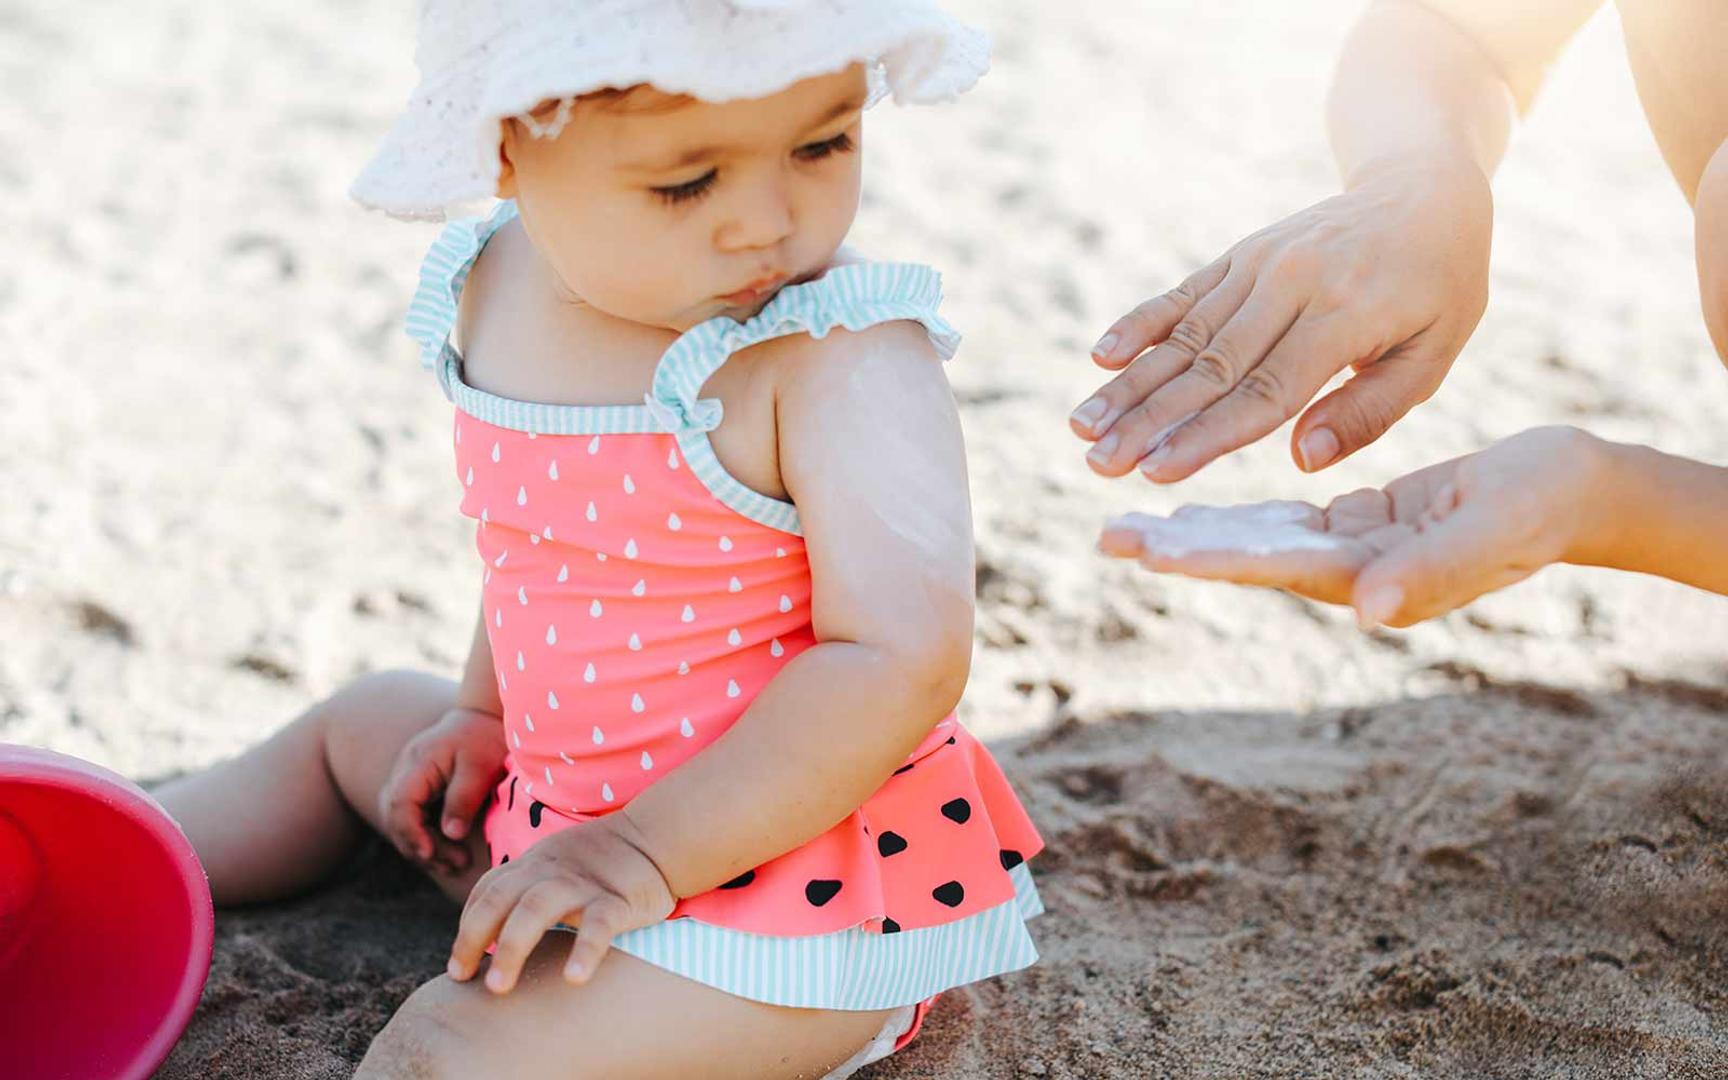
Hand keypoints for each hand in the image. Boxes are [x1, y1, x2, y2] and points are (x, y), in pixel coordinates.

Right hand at [377, 706, 507, 875]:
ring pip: (402, 823)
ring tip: (456, 865)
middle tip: (455, 865)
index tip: (430, 854)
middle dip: (421, 847)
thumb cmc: (484, 738)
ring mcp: (407, 781)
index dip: (411, 832)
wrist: (482, 718)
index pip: (399, 803)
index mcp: (418, 762)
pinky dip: (428, 838)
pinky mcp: (417, 790)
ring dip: (425, 847)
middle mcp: (404, 773)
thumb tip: (452, 834)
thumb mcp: (480, 766)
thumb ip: (464, 797)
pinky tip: (451, 853)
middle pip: (396, 818)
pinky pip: (413, 819)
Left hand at [445, 813, 674, 992]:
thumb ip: (524, 889)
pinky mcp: (618, 901)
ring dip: (512, 946)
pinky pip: (598, 926)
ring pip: (537, 909)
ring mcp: (583, 885)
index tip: (458, 968)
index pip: (487, 891)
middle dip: (473, 937)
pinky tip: (573, 977)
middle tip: (463, 978)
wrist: (658, 837)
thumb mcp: (555, 865)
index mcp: (533, 865)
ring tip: (500, 987)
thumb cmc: (601, 861)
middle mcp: (550, 872)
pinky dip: (584, 950)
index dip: (466, 928)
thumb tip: (490, 937)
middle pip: (500, 899)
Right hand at [1071, 152, 1491, 480]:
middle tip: (1099, 463)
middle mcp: (1294, 284)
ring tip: (1082, 427)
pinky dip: (1138, 324)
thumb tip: (1300, 458)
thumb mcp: (1434, 353)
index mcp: (1348, 315)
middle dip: (1149, 420)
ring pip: (1183, 335)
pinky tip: (1099, 357)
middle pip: (1210, 367)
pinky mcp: (1240, 254)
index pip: (1265, 390)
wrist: (1422, 186)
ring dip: (1129, 385)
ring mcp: (1260, 263)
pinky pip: (1182, 295)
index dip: (1207, 435)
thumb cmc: (1437, 286)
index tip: (1157, 472)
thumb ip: (1370, 411)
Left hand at [1097, 426, 1609, 626]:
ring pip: (1255, 542)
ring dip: (1194, 533)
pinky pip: (1282, 519)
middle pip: (1245, 561)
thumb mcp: (1490, 533)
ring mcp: (1351, 551)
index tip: (1149, 552)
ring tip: (1131, 522)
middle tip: (1108, 537)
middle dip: (1177, 550)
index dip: (1208, 558)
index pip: (1270, 567)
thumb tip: (1371, 609)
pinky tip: (1193, 504)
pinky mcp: (1358, 523)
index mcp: (1369, 577)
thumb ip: (1434, 571)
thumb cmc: (1539, 509)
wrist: (1574, 493)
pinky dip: (1236, 511)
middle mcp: (1348, 574)